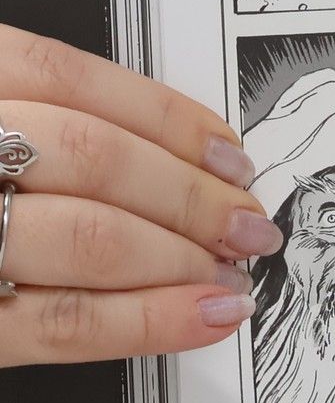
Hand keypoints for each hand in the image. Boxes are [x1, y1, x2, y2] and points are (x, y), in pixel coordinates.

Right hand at [0, 25, 274, 365]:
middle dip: (189, 193)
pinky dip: (143, 321)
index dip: (166, 118)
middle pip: (91, 157)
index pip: (67, 79)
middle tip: (244, 218)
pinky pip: (53, 323)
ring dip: (178, 256)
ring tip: (226, 268)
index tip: (225, 150)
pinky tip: (197, 317)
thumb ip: (22, 119)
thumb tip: (152, 146)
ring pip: (84, 237)